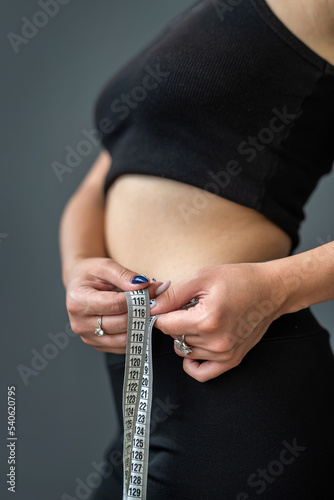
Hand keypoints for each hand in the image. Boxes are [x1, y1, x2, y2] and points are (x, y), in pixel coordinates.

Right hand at [66, 257, 169, 353]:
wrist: (79, 284)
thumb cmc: (90, 274)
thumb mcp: (105, 266)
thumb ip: (124, 275)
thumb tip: (143, 285)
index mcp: (78, 301)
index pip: (115, 304)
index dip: (137, 298)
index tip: (153, 290)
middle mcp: (79, 323)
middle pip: (121, 323)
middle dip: (142, 311)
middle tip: (156, 300)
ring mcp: (87, 337)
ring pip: (123, 338)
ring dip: (140, 325)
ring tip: (149, 311)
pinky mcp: (96, 344)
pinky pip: (122, 345)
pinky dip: (134, 335)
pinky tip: (138, 321)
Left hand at [153, 262, 288, 381]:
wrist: (271, 290)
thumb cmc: (240, 280)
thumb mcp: (202, 277)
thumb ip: (173, 294)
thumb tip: (150, 307)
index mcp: (206, 319)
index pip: (164, 324)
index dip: (162, 312)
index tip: (167, 304)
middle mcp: (215, 341)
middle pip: (174, 336)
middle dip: (175, 321)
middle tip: (188, 306)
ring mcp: (225, 354)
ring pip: (185, 351)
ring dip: (186, 336)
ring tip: (200, 318)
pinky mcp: (232, 360)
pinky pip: (202, 373)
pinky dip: (192, 363)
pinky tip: (194, 345)